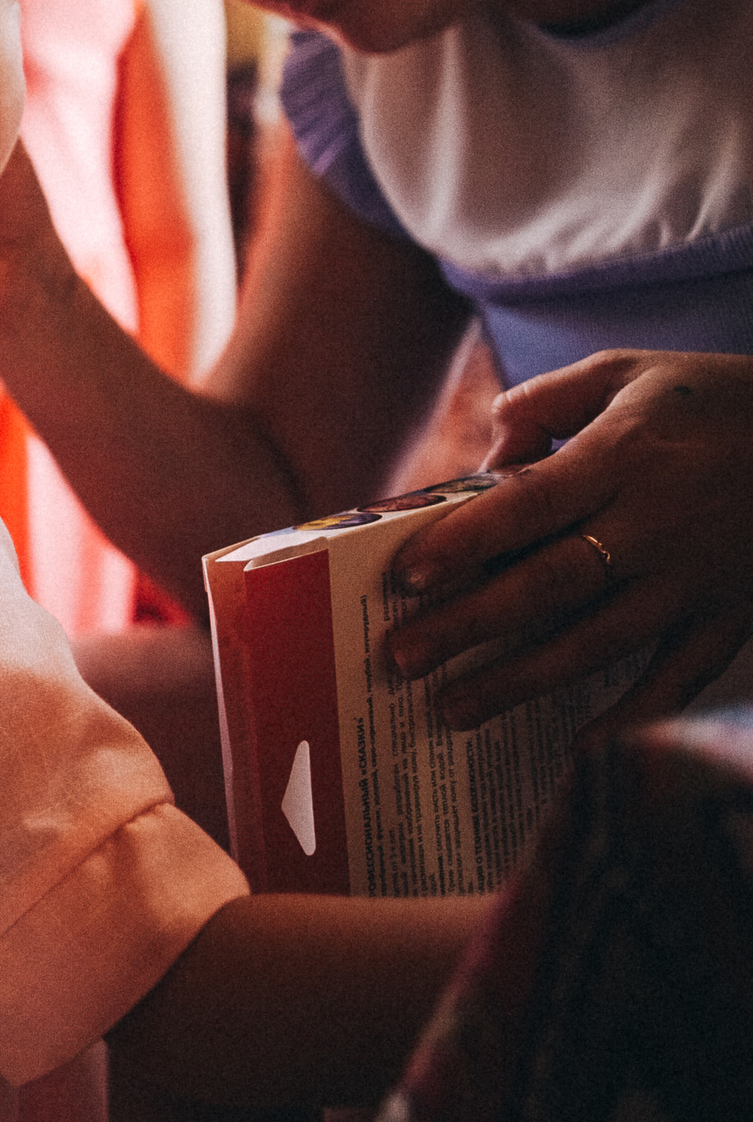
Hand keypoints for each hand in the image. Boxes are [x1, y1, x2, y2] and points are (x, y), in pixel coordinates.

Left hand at [387, 350, 752, 728]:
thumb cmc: (715, 400)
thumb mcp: (630, 373)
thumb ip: (547, 403)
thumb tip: (485, 455)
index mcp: (624, 455)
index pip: (530, 504)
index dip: (466, 542)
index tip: (407, 575)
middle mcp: (657, 523)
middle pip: (549, 584)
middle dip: (469, 626)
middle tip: (401, 658)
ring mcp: (696, 578)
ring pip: (598, 641)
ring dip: (520, 680)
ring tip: (451, 708)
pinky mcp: (729, 616)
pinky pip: (676, 677)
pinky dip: (630, 717)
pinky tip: (577, 748)